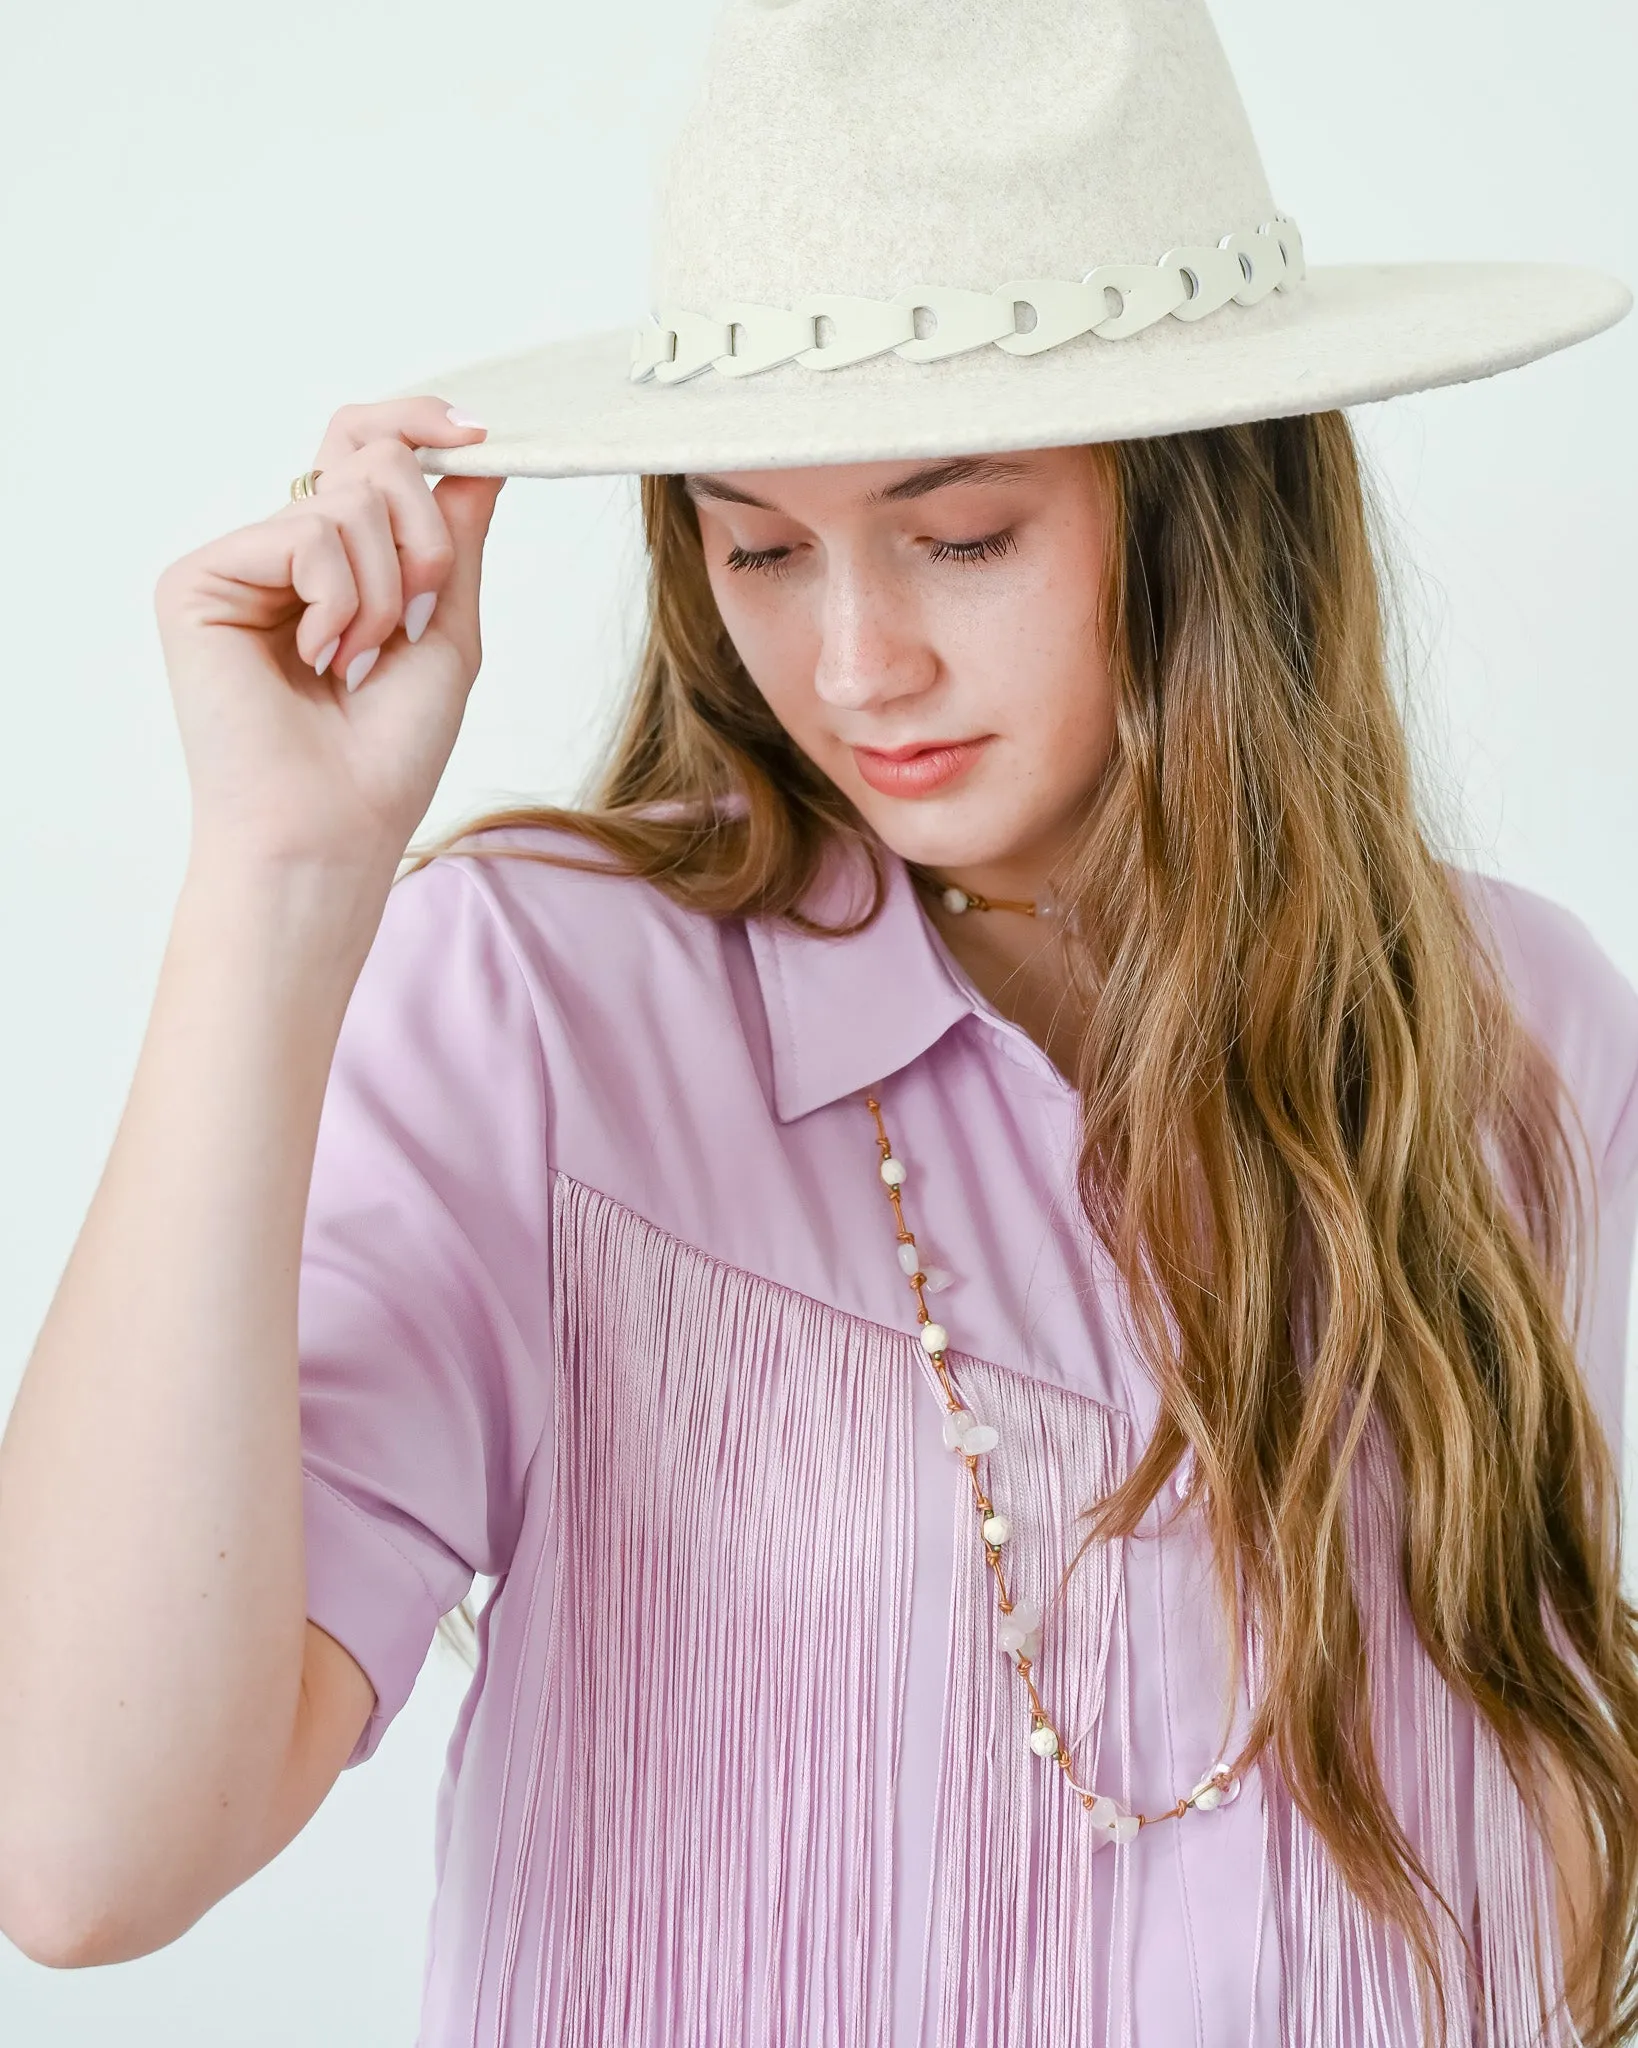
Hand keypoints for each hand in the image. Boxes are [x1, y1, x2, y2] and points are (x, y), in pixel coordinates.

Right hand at [153, 396, 505, 878]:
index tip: (478, 434)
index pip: (363, 452)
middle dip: (423, 536)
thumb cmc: (385, 758)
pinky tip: (314, 658)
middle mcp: (279, 556)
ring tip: (354, 659)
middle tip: (414, 611)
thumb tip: (477, 458)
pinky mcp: (197, 578)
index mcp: (331, 566)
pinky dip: (337, 599)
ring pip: (348, 497)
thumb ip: (456, 542)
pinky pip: (305, 533)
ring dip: (383, 588)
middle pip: (368, 460)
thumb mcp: (445, 633)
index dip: (417, 424)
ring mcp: (236, 564)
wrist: (333, 829)